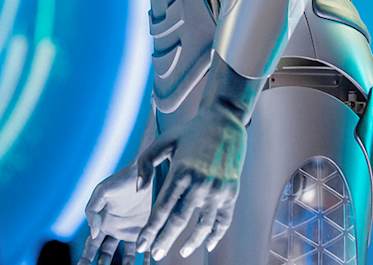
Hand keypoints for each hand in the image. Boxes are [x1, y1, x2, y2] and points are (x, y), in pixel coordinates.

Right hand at [78, 160, 150, 264]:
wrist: (143, 172)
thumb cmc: (120, 180)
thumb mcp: (102, 191)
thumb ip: (92, 210)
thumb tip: (92, 233)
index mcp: (102, 223)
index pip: (91, 245)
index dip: (85, 259)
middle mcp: (115, 230)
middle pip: (106, 256)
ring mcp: (131, 232)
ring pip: (127, 258)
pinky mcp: (146, 231)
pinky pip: (146, 251)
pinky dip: (146, 261)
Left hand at [133, 106, 246, 259]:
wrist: (224, 121)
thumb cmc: (189, 132)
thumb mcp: (162, 141)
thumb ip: (146, 164)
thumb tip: (140, 190)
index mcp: (180, 171)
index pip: (162, 208)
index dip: (151, 229)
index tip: (142, 243)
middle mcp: (199, 183)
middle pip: (179, 221)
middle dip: (165, 240)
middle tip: (155, 255)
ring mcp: (218, 189)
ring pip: (202, 225)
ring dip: (191, 241)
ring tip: (182, 251)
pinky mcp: (232, 191)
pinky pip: (223, 220)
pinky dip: (216, 234)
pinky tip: (207, 244)